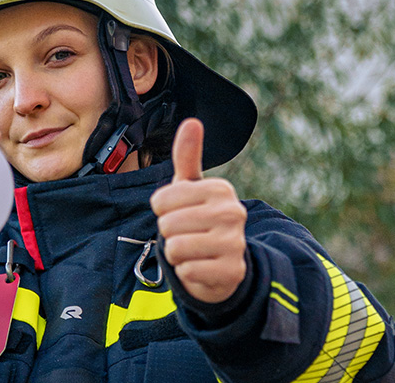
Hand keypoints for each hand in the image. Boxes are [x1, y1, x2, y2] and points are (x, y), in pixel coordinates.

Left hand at [150, 118, 247, 303]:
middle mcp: (232, 212)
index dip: (162, 211)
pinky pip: (186, 271)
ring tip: (193, 250)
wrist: (224, 264)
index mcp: (220, 189)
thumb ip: (188, 156)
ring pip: (175, 248)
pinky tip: (202, 267)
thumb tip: (192, 122)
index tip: (182, 213)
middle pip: (166, 224)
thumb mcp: (193, 187)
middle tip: (189, 234)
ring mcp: (235, 243)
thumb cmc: (201, 219)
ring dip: (176, 254)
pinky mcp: (232, 272)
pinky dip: (187, 273)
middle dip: (169, 234)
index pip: (160, 201)